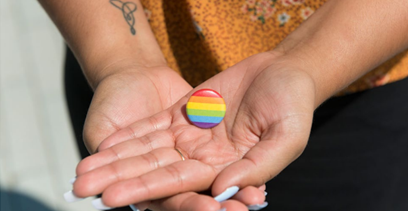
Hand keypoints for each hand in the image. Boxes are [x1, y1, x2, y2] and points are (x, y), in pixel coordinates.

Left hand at [73, 51, 315, 209]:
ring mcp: (192, 134)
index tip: (114, 197)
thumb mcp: (287, 136)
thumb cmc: (293, 103)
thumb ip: (258, 166)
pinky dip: (128, 136)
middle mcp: (204, 156)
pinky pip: (151, 126)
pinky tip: (104, 145)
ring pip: (147, 150)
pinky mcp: (184, 112)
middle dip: (119, 179)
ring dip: (115, 160)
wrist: (285, 70)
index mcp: (227, 167)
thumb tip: (224, 188)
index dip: (147, 189)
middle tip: (83, 188)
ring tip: (84, 171)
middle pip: (154, 170)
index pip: (181, 183)